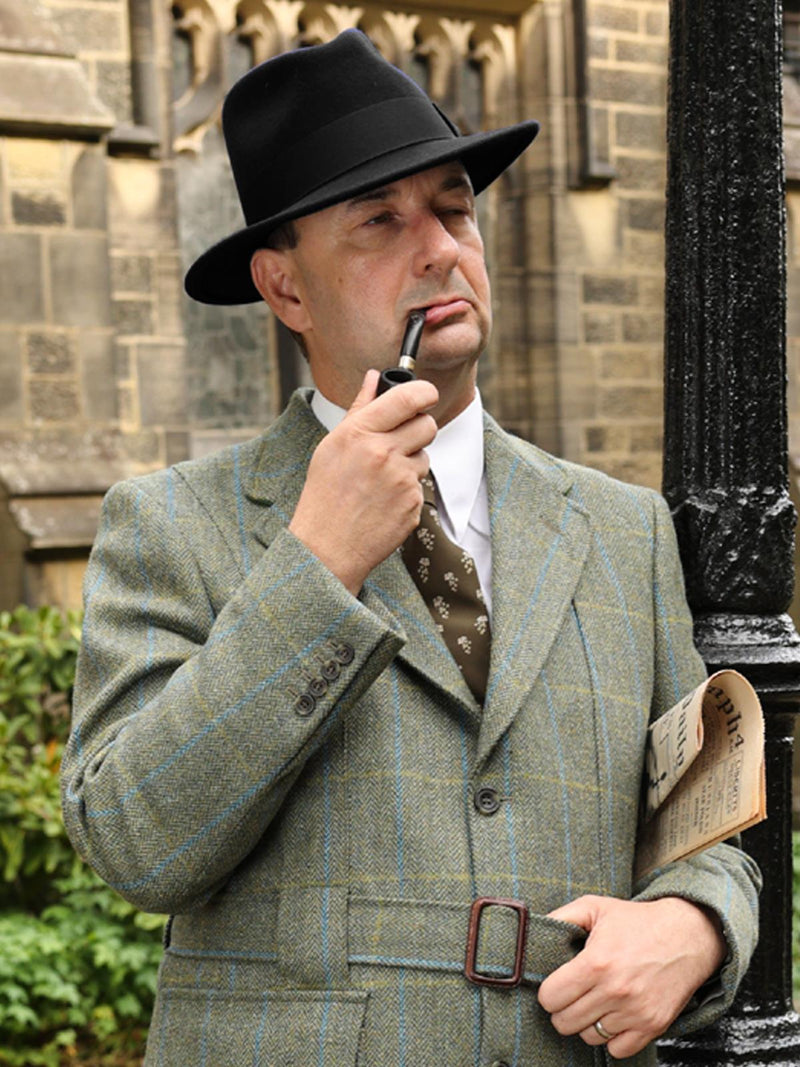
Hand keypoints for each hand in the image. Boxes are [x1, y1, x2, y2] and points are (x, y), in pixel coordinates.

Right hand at [289, 369, 438, 594]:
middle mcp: (383, 453)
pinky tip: (383, 500)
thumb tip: (374, 378)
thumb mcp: (333, 445)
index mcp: (360, 433)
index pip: (408, 398)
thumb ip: (359, 408)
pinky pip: (420, 484)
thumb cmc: (325, 494)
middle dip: (419, 428)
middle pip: (427, 425)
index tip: (426, 394)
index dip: (424, 392)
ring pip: (425, 456)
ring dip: (410, 462)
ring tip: (381, 479)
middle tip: (402, 438)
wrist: (327, 547)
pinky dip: (406, 490)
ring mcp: (401, 480)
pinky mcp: (412, 503)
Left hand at [538, 895, 725, 1058]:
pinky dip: (611, 1038)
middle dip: (562, 1010)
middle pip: (565, 1022)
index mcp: (596, 963)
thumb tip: (536, 929)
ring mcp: (635, 1012)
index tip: (556, 985)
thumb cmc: (637, 921)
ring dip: (586, 1023)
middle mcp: (615, 991)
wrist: (687, 935)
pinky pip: (617, 1050)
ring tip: (594, 1002)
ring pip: (589, 1038)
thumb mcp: (596, 906)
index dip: (548, 992)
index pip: (551, 997)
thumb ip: (562, 917)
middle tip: (571, 995)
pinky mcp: (653, 1026)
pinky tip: (613, 1015)